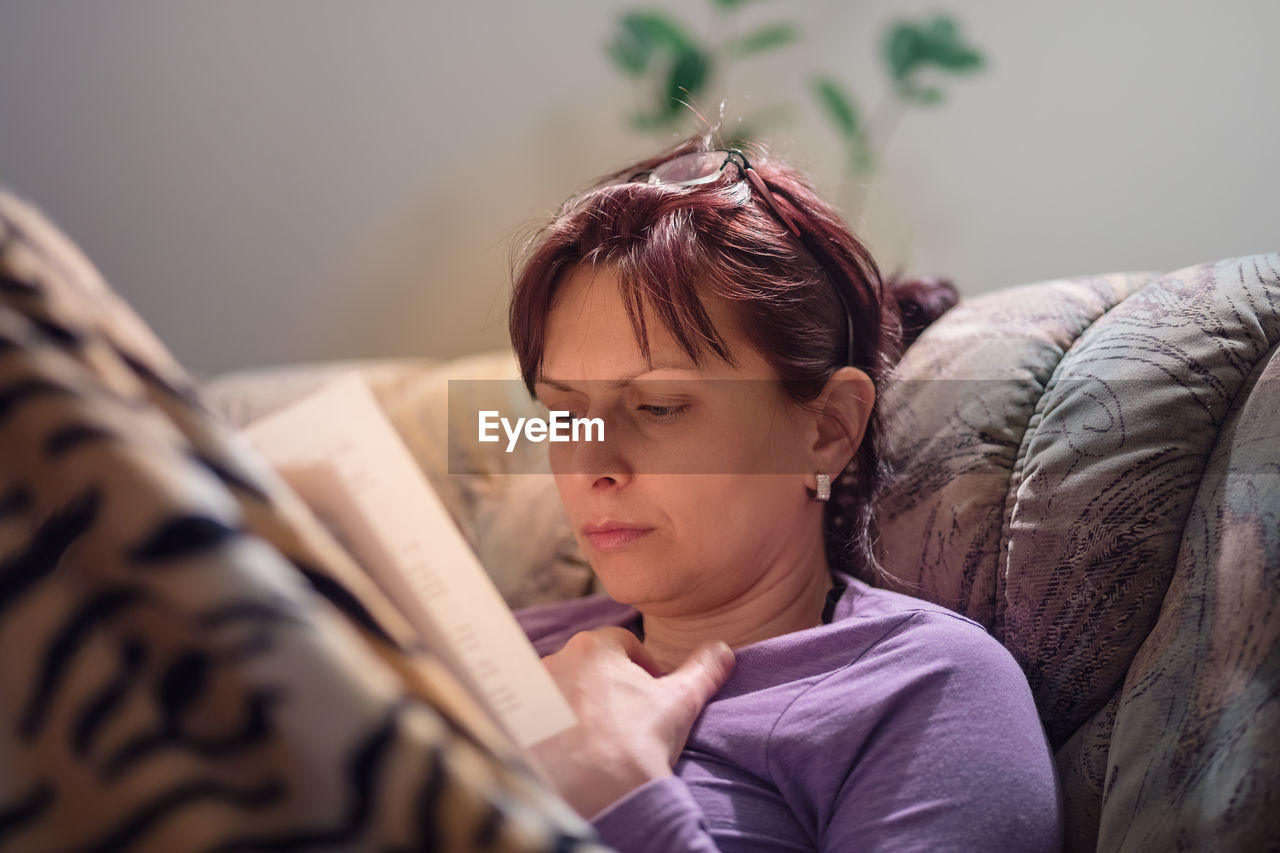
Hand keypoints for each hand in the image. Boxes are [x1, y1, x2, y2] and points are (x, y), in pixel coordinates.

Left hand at [527, 627, 734, 818]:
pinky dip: (553, 728)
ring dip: (578, 704)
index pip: (623, 642)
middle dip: (609, 684)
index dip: (643, 666)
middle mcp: (555, 659)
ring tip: (600, 736)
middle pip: (590, 664)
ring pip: (562, 689)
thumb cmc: (639, 740)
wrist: (598, 791)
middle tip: (628, 717)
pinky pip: (537, 717)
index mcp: (594, 646)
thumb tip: (723, 649)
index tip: (653, 692)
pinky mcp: (516, 723)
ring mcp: (530, 692)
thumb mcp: (681, 700)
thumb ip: (703, 669)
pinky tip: (573, 749)